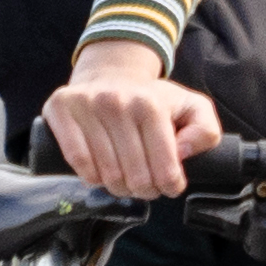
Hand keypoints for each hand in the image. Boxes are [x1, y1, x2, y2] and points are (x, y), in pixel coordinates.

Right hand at [49, 45, 217, 200]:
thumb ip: (205, 132)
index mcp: (151, 105)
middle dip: (144, 190)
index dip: (170, 185)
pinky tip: (100, 175)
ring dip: (118, 187)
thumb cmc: (152, 100)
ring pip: (105, 173)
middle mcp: (117, 103)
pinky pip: (76, 160)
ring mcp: (86, 105)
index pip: (165, 165)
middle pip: (134, 175)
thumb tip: (182, 153)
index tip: (170, 187)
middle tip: (146, 187)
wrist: (111, 75)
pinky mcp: (60, 108)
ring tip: (125, 183)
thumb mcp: (192, 108)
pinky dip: (90, 177)